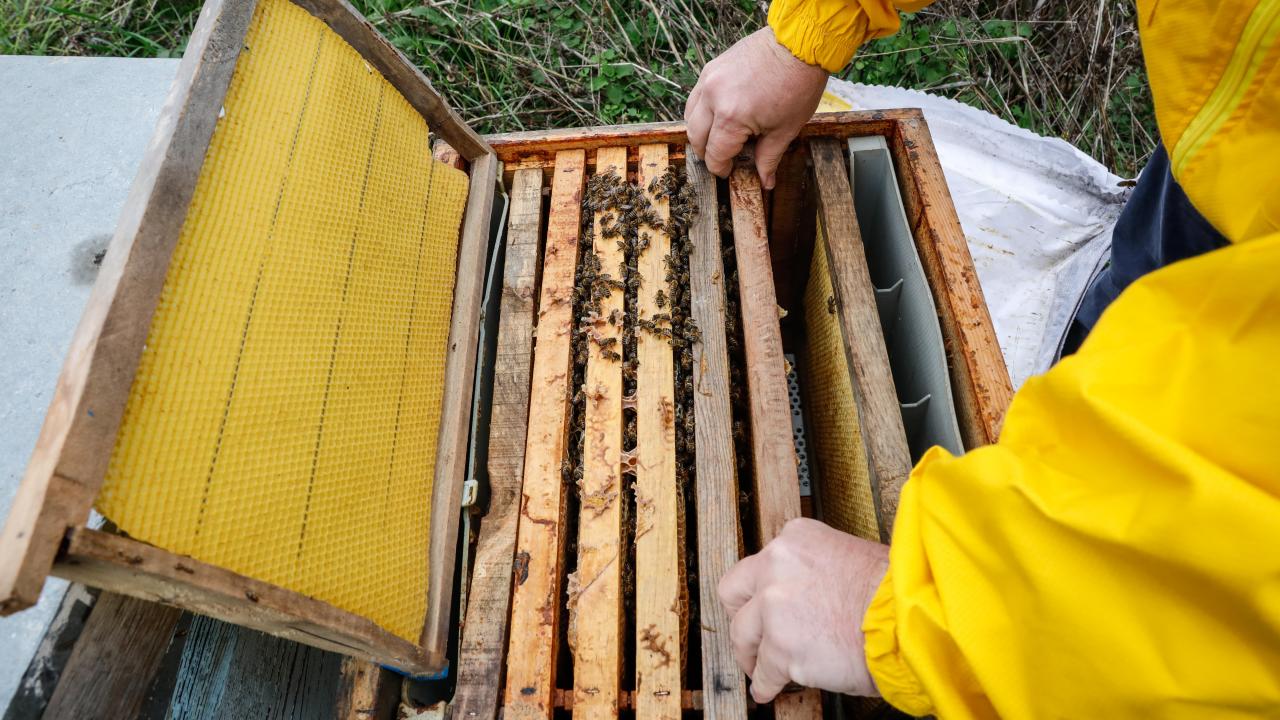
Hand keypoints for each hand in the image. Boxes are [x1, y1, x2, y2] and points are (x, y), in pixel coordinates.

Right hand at [684, 26, 828, 188]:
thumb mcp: (786, 129)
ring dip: (700, 132)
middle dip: (707, 153)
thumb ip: (769, 158)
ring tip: (718, 138)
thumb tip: (766, 182)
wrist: (797, 45)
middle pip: (696, 137)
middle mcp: (713, 98)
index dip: (721, 168)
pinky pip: (696, 96)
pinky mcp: (711, 68)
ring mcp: (709, 80)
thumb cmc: (797, 85)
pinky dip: (702, 111)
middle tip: (723, 157)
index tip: (729, 171)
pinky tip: (717, 116)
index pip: (715, 154)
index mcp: (732, 118)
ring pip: (690, 117)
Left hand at [719, 518, 889, 702]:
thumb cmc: (893, 592)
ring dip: (751, 654)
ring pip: (742, 635)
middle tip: (750, 633)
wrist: (908, 620)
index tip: (764, 603)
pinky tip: (769, 689)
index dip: (762, 588)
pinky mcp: (781, 649)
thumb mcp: (849, 556)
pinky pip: (763, 672)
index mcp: (795, 539)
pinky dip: (765, 685)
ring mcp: (774, 608)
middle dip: (740, 616)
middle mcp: (777, 567)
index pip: (761, 562)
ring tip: (760, 667)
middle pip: (733, 592)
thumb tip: (806, 594)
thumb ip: (815, 570)